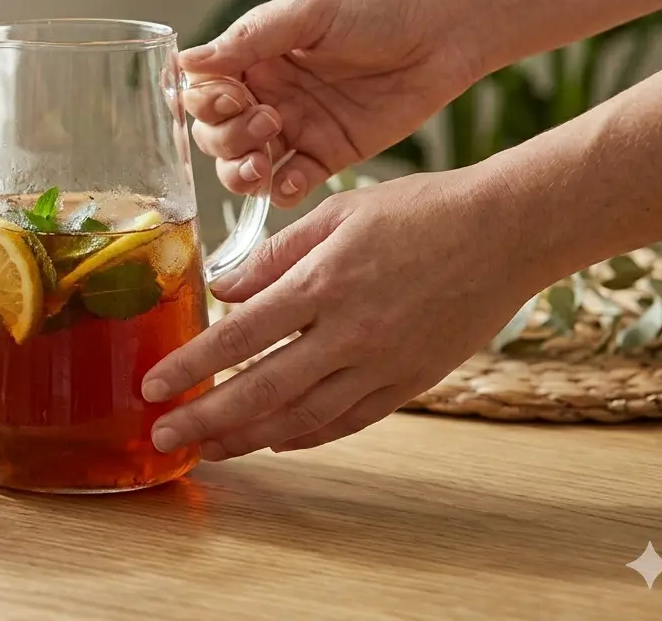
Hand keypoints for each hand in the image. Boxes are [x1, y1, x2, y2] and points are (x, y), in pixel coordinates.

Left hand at [141, 169, 539, 457]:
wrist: (508, 233)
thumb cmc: (420, 212)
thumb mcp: (337, 214)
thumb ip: (274, 256)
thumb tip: (222, 289)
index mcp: (324, 283)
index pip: (240, 335)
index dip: (192, 365)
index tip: (152, 386)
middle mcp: (349, 332)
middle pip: (263, 389)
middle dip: (206, 418)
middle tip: (164, 437)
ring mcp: (383, 363)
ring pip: (303, 416)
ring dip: (249, 437)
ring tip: (209, 449)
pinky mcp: (411, 381)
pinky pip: (349, 420)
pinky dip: (307, 435)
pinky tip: (275, 441)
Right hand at [181, 0, 481, 206]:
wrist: (444, 29)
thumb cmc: (377, 5)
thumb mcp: (308, 12)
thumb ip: (249, 41)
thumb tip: (186, 62)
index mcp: (254, 57)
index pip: (205, 92)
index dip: (208, 104)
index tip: (235, 98)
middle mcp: (267, 95)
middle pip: (216, 136)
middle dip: (226, 140)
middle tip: (266, 124)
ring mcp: (296, 128)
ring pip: (244, 167)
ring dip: (242, 173)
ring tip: (263, 165)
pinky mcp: (327, 155)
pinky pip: (290, 184)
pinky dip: (283, 190)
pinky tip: (293, 180)